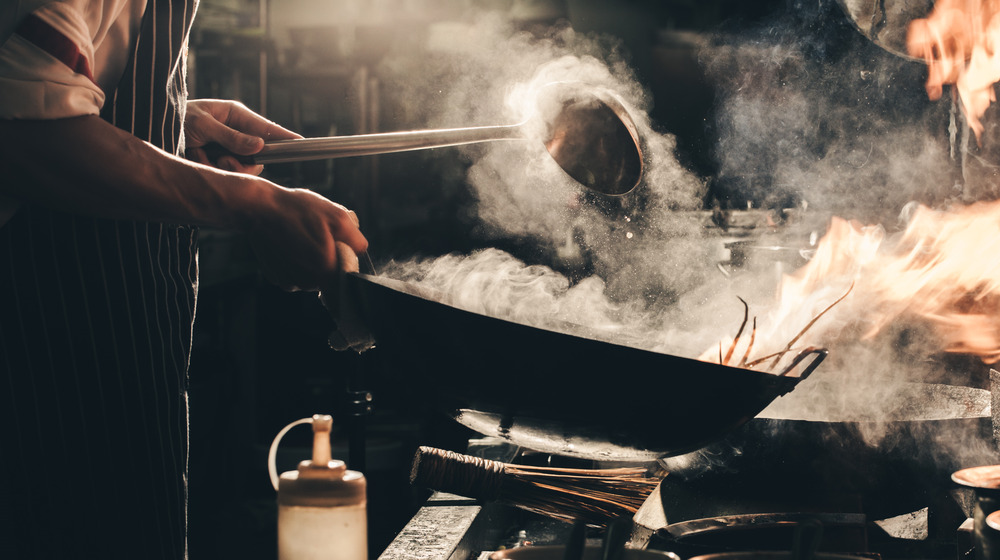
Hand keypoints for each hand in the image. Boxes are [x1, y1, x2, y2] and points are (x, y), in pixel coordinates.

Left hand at [184, 99, 300, 174]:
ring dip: (221, 166)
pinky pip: (226, 173)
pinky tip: (195, 157)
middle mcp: (236, 132)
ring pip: (242, 167)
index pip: (266, 127)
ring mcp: (227, 147)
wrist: (151, 129)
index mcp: (235, 115)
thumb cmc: (176, 118)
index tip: (301, 141)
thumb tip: (259, 146)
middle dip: (240, 162)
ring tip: (200, 155)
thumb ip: (231, 137)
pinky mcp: (218, 160)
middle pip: (257, 155)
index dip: (284, 136)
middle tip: (222, 159)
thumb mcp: (203, 125)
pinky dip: (209, 168)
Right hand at [243, 184, 367, 291]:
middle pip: (330, 277)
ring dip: (312, 262)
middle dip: (330, 259)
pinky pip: (295, 274)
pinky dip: (296, 263)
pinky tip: (290, 244)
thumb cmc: (299, 210)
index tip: (340, 247)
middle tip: (320, 235)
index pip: (348, 279)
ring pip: (313, 277)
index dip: (347, 261)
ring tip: (303, 237)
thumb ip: (357, 240)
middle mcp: (308, 283)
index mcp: (326, 270)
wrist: (259, 208)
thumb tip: (360, 253)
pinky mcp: (276, 278)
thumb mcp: (338, 217)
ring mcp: (290, 282)